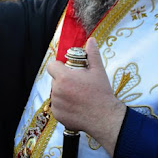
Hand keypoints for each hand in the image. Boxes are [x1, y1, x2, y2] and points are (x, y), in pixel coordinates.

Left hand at [47, 37, 125, 156]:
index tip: (69, 71)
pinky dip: (64, 106)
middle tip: (78, 85)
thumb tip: (91, 40)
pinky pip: (57, 106)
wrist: (105, 117)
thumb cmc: (102, 93)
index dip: (59, 67)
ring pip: (56, 93)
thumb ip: (92, 54)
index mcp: (64, 77)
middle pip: (54, 80)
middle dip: (63, 80)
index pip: (51, 66)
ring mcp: (56, 104)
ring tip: (78, 97)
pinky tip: (76, 106)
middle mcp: (57, 90)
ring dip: (63, 93)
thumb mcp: (98, 71)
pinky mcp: (57, 115)